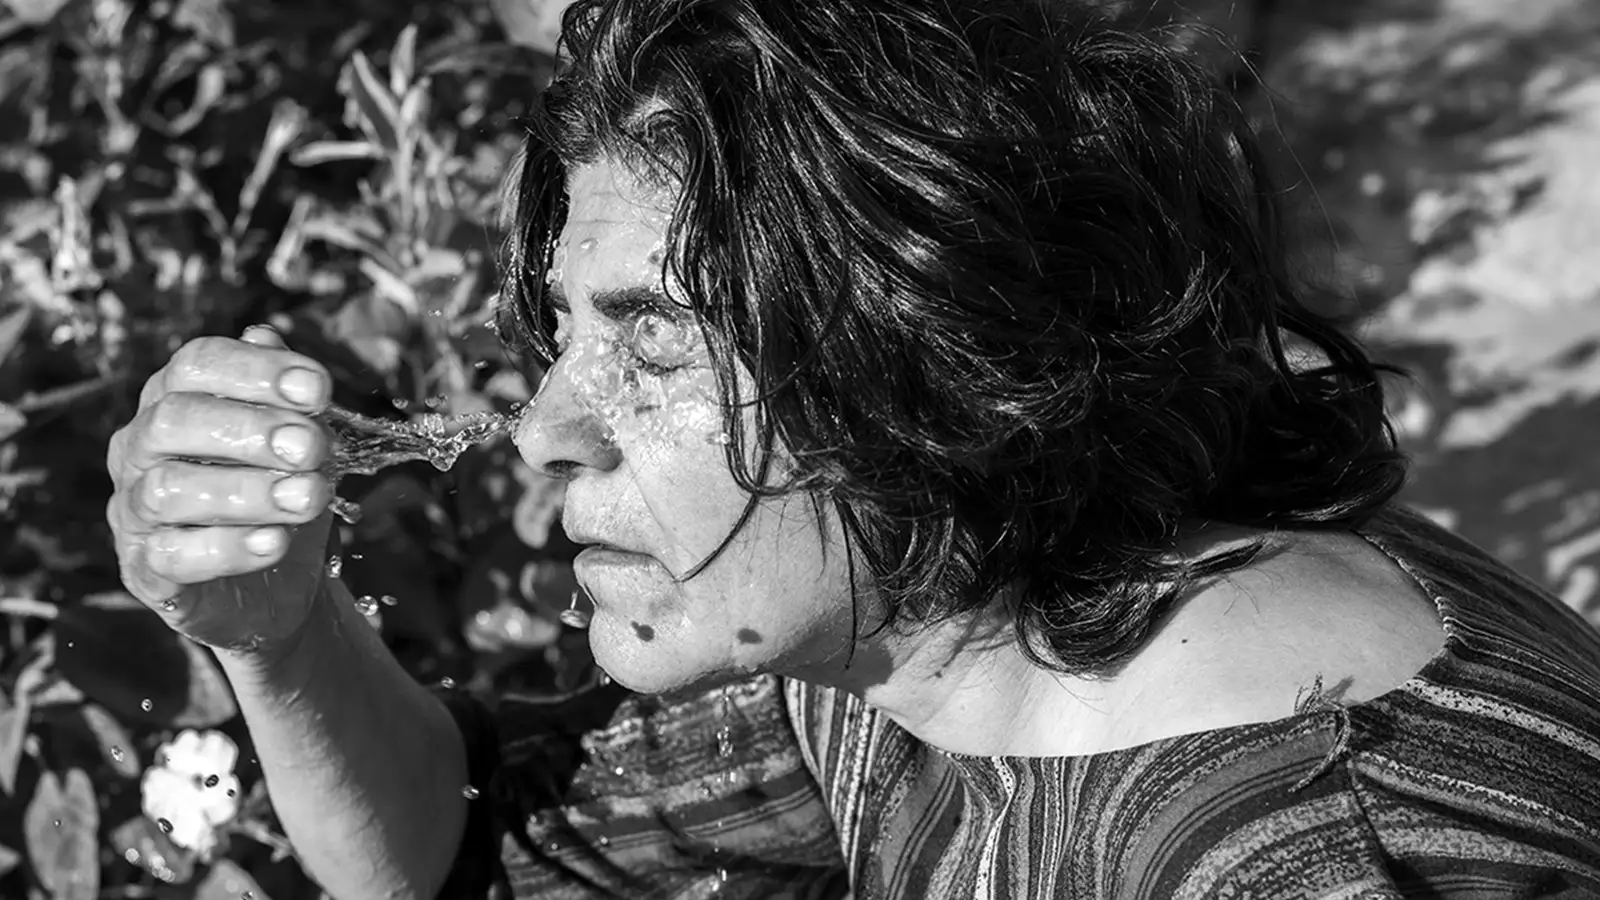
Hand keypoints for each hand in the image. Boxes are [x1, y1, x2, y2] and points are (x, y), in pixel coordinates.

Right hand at [107, 325, 336, 653]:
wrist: (279, 586)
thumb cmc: (282, 497)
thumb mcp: (298, 443)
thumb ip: (286, 397)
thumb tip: (268, 335)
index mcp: (176, 400)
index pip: (196, 364)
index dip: (257, 370)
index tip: (320, 389)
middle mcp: (141, 448)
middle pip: (174, 420)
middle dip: (249, 429)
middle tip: (311, 448)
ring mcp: (134, 510)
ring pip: (169, 489)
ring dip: (247, 491)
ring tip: (307, 497)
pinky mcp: (145, 569)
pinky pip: (171, 556)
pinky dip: (228, 548)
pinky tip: (275, 542)